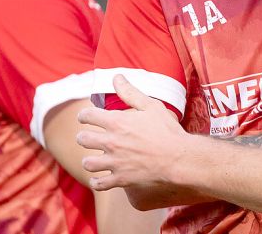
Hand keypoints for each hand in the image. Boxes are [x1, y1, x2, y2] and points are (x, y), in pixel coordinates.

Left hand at [77, 75, 188, 190]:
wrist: (178, 159)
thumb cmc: (167, 130)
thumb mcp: (150, 106)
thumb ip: (130, 92)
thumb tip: (116, 77)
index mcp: (116, 122)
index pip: (87, 116)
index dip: (84, 115)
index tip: (86, 117)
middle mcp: (111, 142)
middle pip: (83, 139)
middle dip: (83, 137)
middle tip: (88, 137)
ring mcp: (115, 162)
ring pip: (87, 163)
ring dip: (89, 160)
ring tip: (93, 159)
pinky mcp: (121, 179)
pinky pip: (99, 184)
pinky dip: (96, 182)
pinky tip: (99, 178)